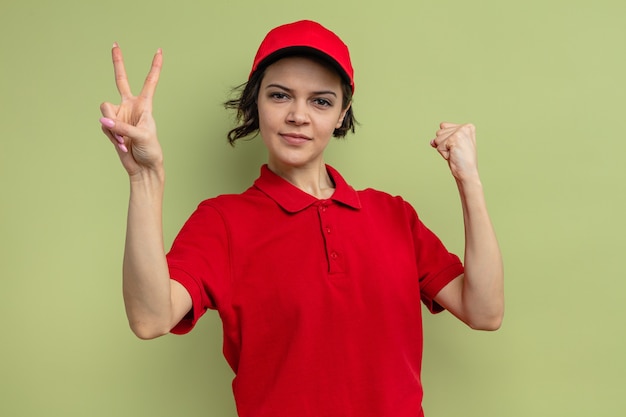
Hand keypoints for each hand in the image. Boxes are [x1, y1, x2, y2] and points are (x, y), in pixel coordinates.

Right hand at [99, 43, 163, 176]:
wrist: (143, 168)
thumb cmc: (150, 150)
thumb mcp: (142, 136)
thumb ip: (122, 127)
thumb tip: (103, 121)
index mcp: (145, 105)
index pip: (150, 82)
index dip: (155, 66)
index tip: (159, 50)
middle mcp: (130, 106)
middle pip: (121, 80)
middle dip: (118, 62)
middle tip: (114, 44)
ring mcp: (119, 115)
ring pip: (106, 110)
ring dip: (112, 127)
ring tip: (124, 140)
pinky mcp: (110, 126)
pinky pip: (104, 126)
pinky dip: (111, 137)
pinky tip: (121, 144)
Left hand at [430, 122, 478, 182]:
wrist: (467, 173)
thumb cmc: (461, 160)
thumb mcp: (452, 145)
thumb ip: (442, 138)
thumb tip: (432, 141)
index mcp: (467, 127)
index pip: (443, 126)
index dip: (446, 140)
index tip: (457, 147)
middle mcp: (465, 127)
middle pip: (439, 132)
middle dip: (444, 144)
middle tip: (456, 152)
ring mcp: (460, 132)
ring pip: (438, 139)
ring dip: (443, 149)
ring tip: (455, 154)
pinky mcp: (454, 139)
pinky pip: (439, 146)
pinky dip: (444, 154)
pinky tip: (453, 156)